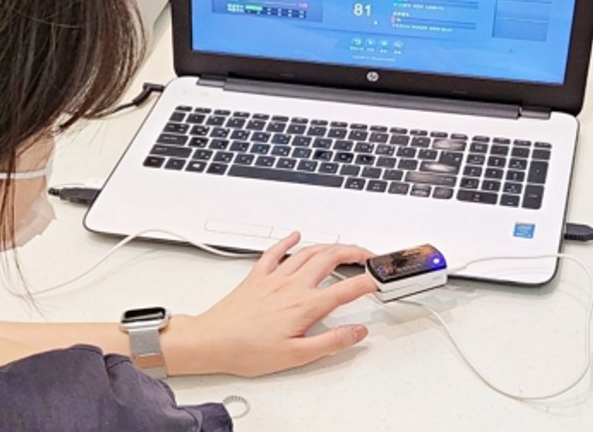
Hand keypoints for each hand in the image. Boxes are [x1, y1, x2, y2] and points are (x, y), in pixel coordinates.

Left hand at [171, 233, 376, 376]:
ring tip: (344, 248)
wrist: (211, 341)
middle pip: (331, 258)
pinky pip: (275, 251)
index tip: (381, 280)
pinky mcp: (257, 277)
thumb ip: (332, 342)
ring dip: (330, 246)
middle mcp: (292, 286)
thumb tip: (357, 332)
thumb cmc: (247, 350)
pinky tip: (295, 235)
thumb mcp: (297, 356)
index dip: (370, 282)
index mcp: (305, 305)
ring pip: (308, 251)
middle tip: (369, 257)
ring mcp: (274, 278)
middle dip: (355, 252)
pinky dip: (288, 240)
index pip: (347, 289)